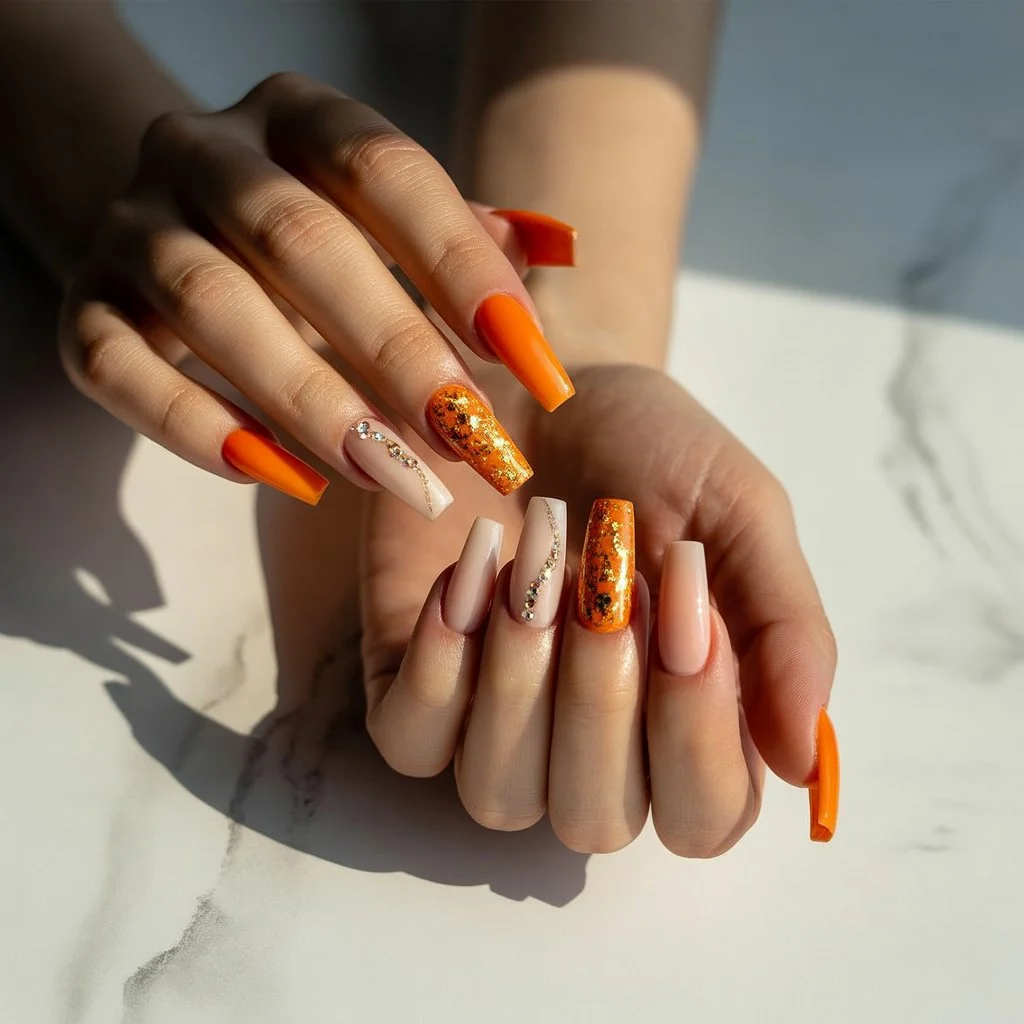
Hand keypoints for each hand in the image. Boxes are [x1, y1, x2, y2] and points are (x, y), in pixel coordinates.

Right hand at [57, 72, 575, 510]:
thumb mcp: (391, 219)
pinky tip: (280, 476)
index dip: (459, 263)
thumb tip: (556, 250)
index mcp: (297, 117)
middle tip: (465, 438)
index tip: (528, 359)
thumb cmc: (318, 236)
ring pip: (210, 305)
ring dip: (309, 400)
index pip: (385, 170)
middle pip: (300, 241)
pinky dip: (197, 429)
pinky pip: (119, 368)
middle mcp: (204, 152)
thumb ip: (467, 236)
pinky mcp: (82, 308)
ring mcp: (132, 228)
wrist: (175, 228)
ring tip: (390, 474)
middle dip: (394, 349)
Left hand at [360, 363, 838, 854]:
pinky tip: (469, 574)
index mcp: (688, 726)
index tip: (689, 605)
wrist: (548, 388)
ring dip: (521, 678)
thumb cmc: (652, 453)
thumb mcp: (741, 516)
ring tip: (534, 560)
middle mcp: (591, 750)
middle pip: (597, 817)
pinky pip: (410, 741)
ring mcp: (494, 727)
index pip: (705, 817)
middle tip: (610, 569)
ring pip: (500, 793)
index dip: (698, 730)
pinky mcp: (413, 687)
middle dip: (605, 692)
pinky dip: (440, 665)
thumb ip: (784, 630)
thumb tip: (805, 767)